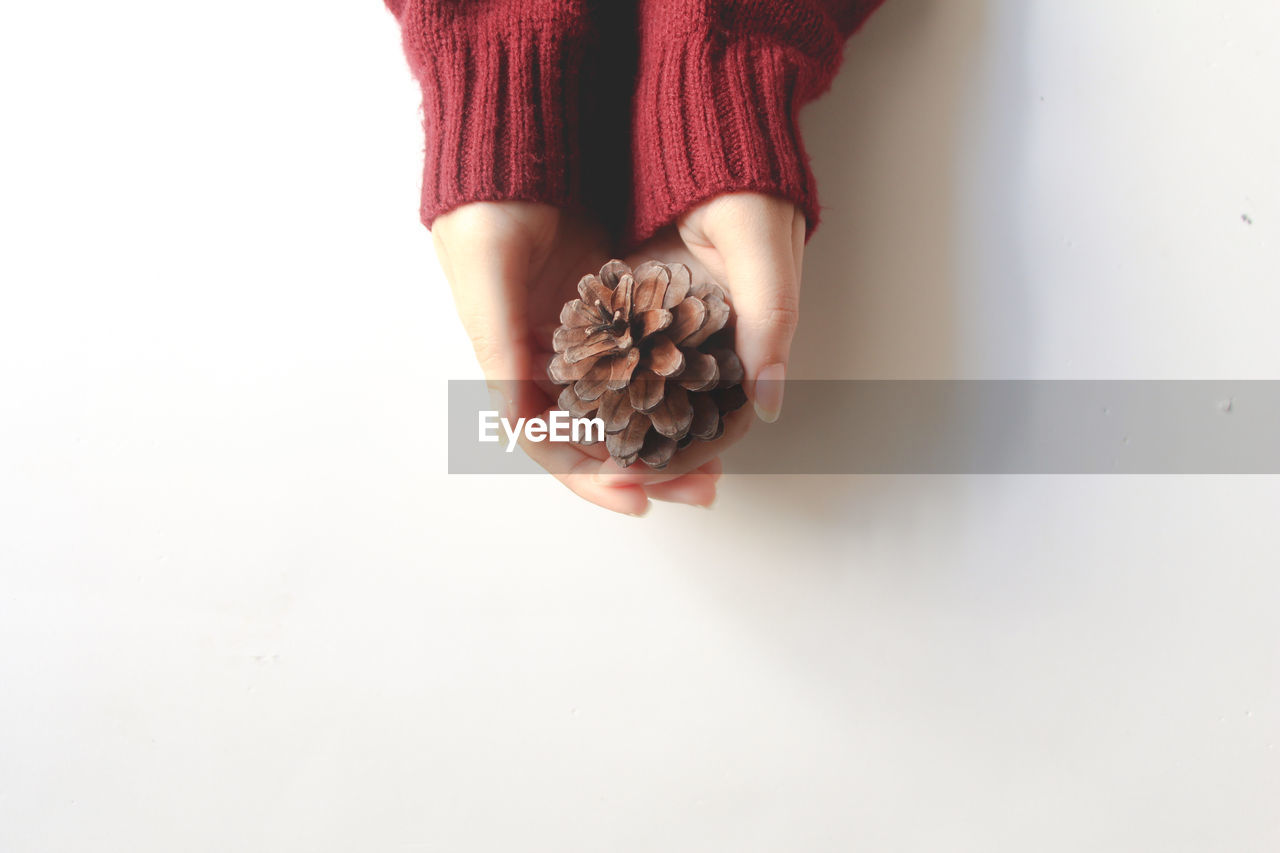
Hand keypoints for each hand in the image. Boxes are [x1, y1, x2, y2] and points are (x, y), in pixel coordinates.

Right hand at [431, 201, 721, 513]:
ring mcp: (587, 334)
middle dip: (646, 469)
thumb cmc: (488, 200)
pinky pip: (652, 361)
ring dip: (668, 438)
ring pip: (630, 405)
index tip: (638, 498)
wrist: (521, 132)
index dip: (589, 474)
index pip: (548, 438)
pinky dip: (678, 388)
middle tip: (701, 492)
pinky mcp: (619, 307)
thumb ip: (498, 343)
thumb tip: (519, 425)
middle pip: (597, 434)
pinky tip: (714, 406)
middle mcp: (549, 355)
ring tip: (717, 465)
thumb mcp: (485, 267)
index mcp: (510, 356)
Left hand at [593, 192, 803, 487]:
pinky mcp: (625, 308)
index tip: (664, 478)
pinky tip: (570, 409)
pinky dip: (591, 391)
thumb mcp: (761, 242)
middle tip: (624, 489)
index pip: (722, 419)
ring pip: (637, 402)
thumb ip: (771, 317)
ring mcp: (661, 327)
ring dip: (619, 439)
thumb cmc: (742, 183)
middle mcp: (701, 339)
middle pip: (675, 422)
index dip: (694, 455)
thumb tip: (768, 405)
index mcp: (745, 337)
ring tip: (595, 464)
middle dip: (652, 463)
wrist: (698, 131)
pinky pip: (605, 362)